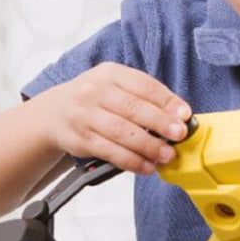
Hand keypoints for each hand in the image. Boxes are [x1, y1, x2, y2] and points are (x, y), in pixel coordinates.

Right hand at [39, 62, 191, 174]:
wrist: (54, 112)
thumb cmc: (95, 99)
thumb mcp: (115, 86)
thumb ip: (143, 97)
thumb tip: (178, 115)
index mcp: (110, 73)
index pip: (143, 85)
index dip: (166, 101)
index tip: (185, 114)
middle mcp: (95, 91)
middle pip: (133, 108)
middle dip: (160, 123)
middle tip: (179, 135)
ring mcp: (86, 116)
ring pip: (122, 132)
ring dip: (148, 146)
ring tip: (166, 155)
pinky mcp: (81, 139)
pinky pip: (110, 152)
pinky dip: (131, 161)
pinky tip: (146, 166)